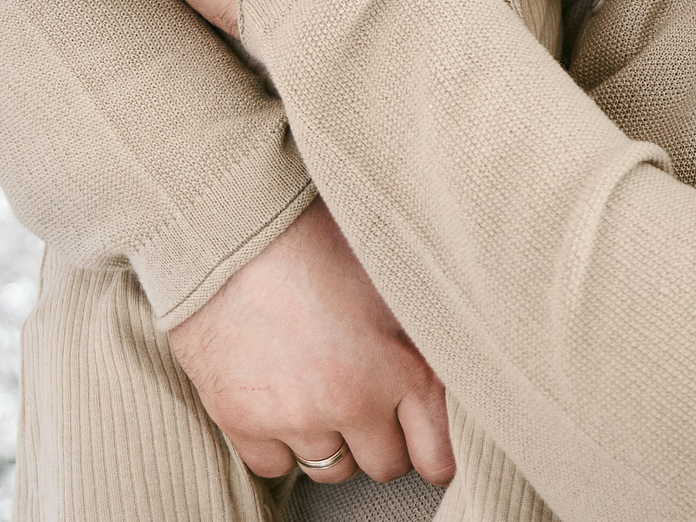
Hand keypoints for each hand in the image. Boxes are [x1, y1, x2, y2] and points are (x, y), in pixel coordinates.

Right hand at [167, 201, 455, 486]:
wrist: (236, 226)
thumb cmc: (319, 237)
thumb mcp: (396, 280)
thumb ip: (423, 337)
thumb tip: (459, 369)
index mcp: (402, 367)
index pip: (434, 454)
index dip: (435, 458)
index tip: (432, 458)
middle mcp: (353, 402)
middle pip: (382, 465)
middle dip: (381, 442)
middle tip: (369, 408)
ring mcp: (296, 417)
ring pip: (329, 468)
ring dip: (331, 442)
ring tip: (322, 396)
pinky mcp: (242, 420)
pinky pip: (273, 465)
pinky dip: (279, 444)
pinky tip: (280, 405)